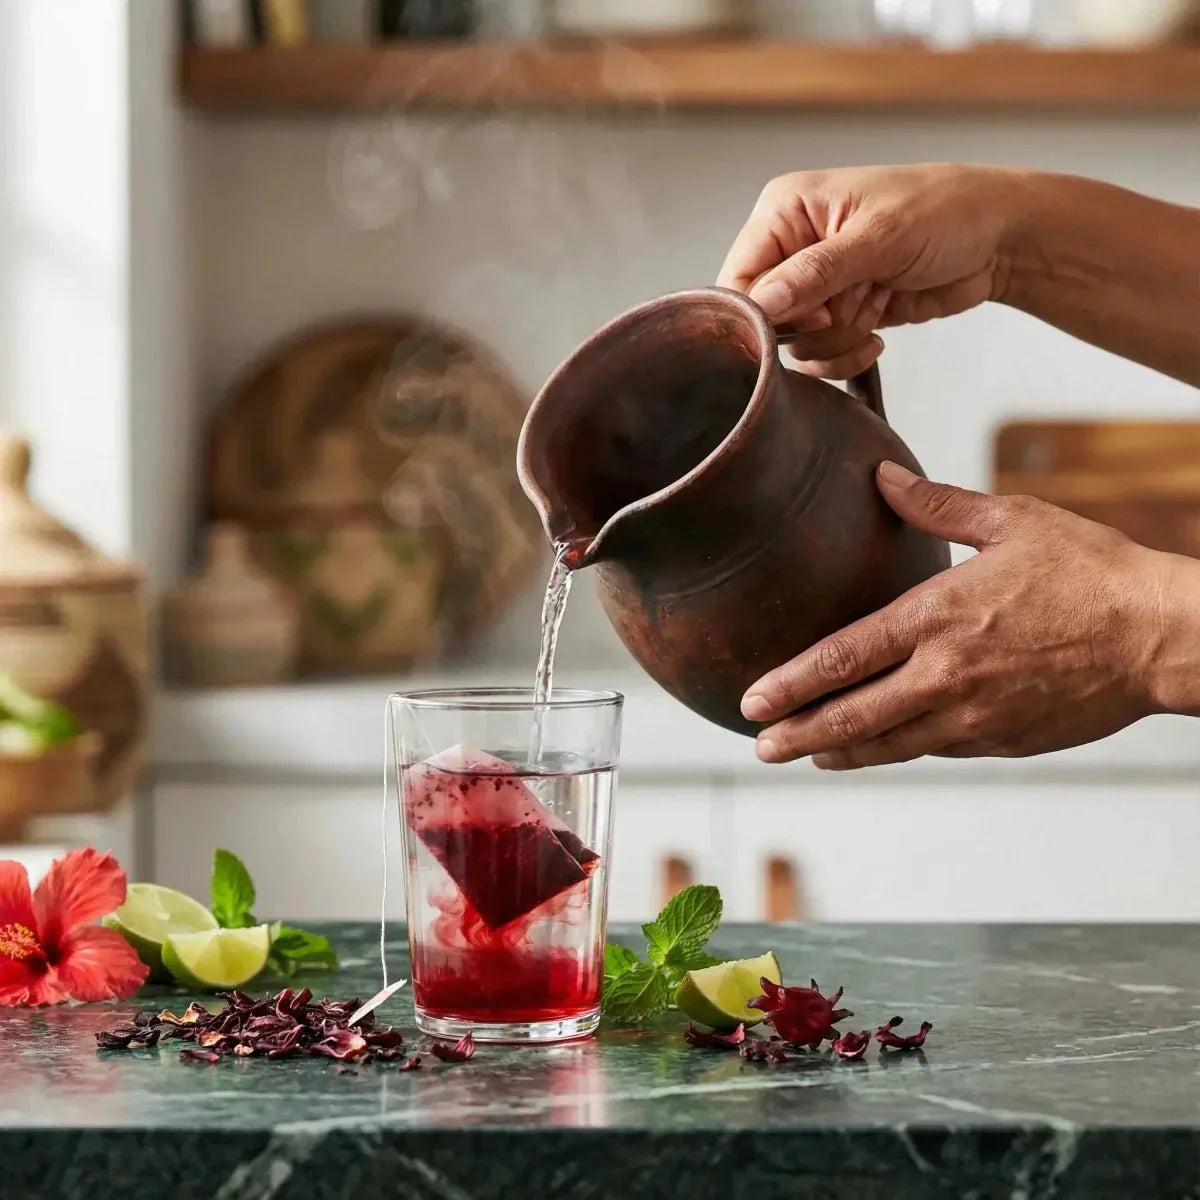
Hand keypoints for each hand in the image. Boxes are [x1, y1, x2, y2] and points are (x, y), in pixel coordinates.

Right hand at [716, 164, 1021, 379]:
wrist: (1001, 240)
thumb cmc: (947, 212)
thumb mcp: (879, 237)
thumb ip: (815, 272)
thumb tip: (762, 303)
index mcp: (785, 211)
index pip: (740, 277)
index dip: (767, 310)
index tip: (814, 314)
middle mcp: (792, 247)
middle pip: (767, 318)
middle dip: (814, 325)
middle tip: (856, 301)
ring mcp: (817, 285)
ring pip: (795, 343)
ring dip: (838, 340)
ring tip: (877, 306)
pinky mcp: (841, 313)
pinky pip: (821, 355)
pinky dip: (848, 354)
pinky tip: (878, 334)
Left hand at [740, 462, 1192, 768]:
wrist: (1162, 635)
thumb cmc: (1092, 572)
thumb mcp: (1011, 522)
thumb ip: (936, 505)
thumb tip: (881, 479)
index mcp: (939, 618)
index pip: (842, 658)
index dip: (792, 683)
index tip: (754, 701)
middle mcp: (947, 675)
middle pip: (853, 714)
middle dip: (798, 733)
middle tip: (761, 746)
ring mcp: (975, 717)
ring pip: (890, 744)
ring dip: (840, 751)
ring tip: (806, 754)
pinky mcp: (1002, 742)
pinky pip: (936, 749)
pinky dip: (899, 751)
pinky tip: (880, 748)